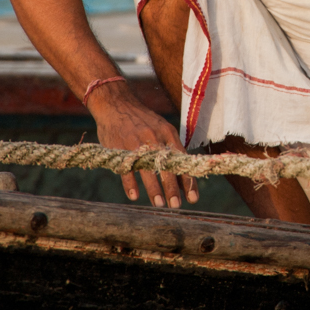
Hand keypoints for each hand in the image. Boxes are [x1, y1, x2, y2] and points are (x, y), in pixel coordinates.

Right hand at [86, 80, 197, 208]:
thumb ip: (172, 152)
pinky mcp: (119, 147)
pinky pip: (126, 168)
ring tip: (159, 204)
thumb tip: (184, 180)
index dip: (187, 181)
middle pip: (166, 167)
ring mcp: (136, 142)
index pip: (182, 161)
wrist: (117, 103)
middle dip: (172, 188)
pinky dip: (130, 183)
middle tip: (176, 205)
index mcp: (168, 134)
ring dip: (154, 189)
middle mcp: (155, 138)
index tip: (193, 198)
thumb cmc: (143, 121)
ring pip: (148, 169)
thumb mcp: (162, 130)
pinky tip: (134, 195)